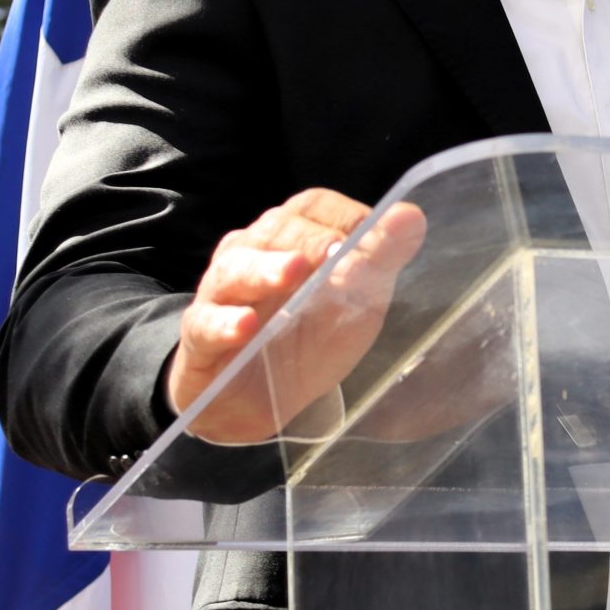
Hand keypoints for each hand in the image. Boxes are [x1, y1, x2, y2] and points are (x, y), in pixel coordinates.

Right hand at [168, 189, 426, 445]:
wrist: (257, 400)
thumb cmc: (307, 337)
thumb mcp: (355, 300)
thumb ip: (381, 257)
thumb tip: (411, 215)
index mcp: (290, 238)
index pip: (311, 208)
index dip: (341, 215)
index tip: (370, 231)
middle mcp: (250, 254)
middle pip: (274, 231)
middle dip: (305, 239)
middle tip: (332, 253)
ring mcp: (220, 294)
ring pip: (235, 270)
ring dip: (264, 271)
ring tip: (290, 275)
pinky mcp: (199, 337)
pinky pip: (205, 323)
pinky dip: (223, 323)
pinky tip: (243, 327)